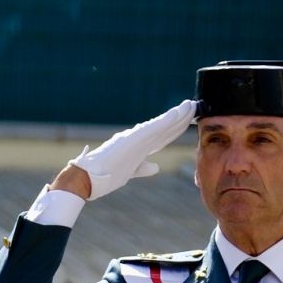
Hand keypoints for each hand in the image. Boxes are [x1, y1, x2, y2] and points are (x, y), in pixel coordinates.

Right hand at [60, 100, 196, 200]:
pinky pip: (154, 128)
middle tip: (195, 104)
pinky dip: (167, 120)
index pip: (163, 136)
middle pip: (166, 127)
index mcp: (139, 146)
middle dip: (181, 117)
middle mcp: (138, 139)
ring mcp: (135, 138)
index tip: (189, 119)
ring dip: (178, 115)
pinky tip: (178, 113)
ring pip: (162, 124)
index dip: (177, 128)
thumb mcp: (130, 172)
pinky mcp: (132, 139)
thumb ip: (143, 168)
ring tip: (191, 104)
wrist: (87, 178)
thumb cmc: (105, 175)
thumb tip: (155, 167)